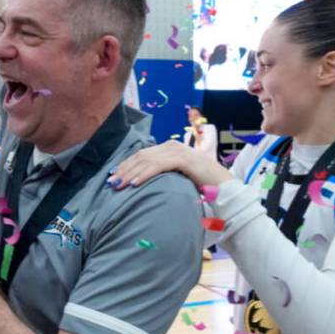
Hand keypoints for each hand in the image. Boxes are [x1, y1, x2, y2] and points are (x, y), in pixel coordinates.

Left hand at [110, 140, 234, 188]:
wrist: (224, 187)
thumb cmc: (201, 185)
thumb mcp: (178, 177)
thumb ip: (163, 175)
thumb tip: (143, 183)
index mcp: (170, 148)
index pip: (142, 154)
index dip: (126, 164)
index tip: (113, 175)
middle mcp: (172, 146)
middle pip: (141, 156)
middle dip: (124, 169)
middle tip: (110, 181)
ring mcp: (178, 151)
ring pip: (147, 160)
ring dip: (130, 173)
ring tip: (118, 184)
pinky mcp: (184, 159)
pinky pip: (158, 166)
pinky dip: (145, 174)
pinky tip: (135, 184)